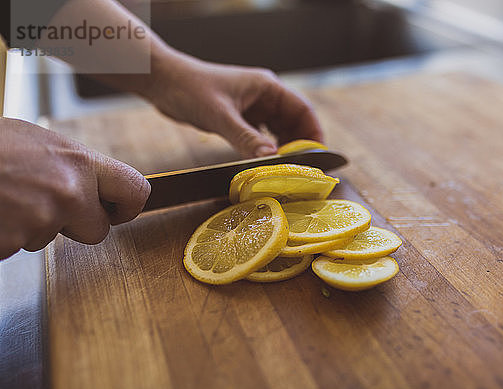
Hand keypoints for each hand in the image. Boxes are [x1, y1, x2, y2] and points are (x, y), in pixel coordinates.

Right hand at [0, 118, 149, 259]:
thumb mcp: (39, 142)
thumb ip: (71, 166)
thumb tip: (88, 182)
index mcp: (79, 162)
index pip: (135, 190)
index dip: (128, 206)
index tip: (119, 211)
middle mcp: (69, 192)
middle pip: (97, 230)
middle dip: (75, 225)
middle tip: (44, 205)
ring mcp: (41, 219)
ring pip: (50, 238)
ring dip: (31, 225)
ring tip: (7, 196)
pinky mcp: (13, 240)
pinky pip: (17, 246)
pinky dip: (5, 235)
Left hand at [147, 51, 323, 157]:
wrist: (163, 82)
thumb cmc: (191, 89)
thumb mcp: (220, 116)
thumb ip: (246, 138)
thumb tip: (273, 159)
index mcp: (267, 87)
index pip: (302, 110)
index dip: (314, 133)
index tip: (318, 157)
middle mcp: (263, 96)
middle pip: (293, 123)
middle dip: (300, 146)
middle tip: (302, 171)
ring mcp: (252, 107)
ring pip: (278, 131)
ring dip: (283, 149)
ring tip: (286, 171)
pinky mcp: (239, 118)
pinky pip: (260, 136)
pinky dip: (265, 150)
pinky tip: (265, 164)